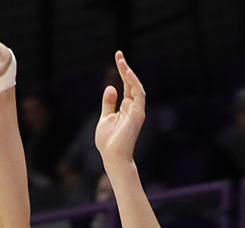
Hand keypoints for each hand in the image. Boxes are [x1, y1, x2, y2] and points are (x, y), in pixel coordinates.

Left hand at [94, 51, 145, 166]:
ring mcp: (136, 110)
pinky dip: (133, 82)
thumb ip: (108, 103)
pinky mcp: (138, 114)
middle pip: (131, 83)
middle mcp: (133, 107)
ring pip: (136, 87)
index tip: (118, 58)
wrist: (112, 156)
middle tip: (118, 53)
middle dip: (124, 68)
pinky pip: (138, 94)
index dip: (122, 72)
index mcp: (126, 108)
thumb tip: (111, 86)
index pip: (126, 86)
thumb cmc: (108, 142)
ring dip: (128, 73)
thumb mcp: (105, 118)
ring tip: (120, 60)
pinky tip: (126, 72)